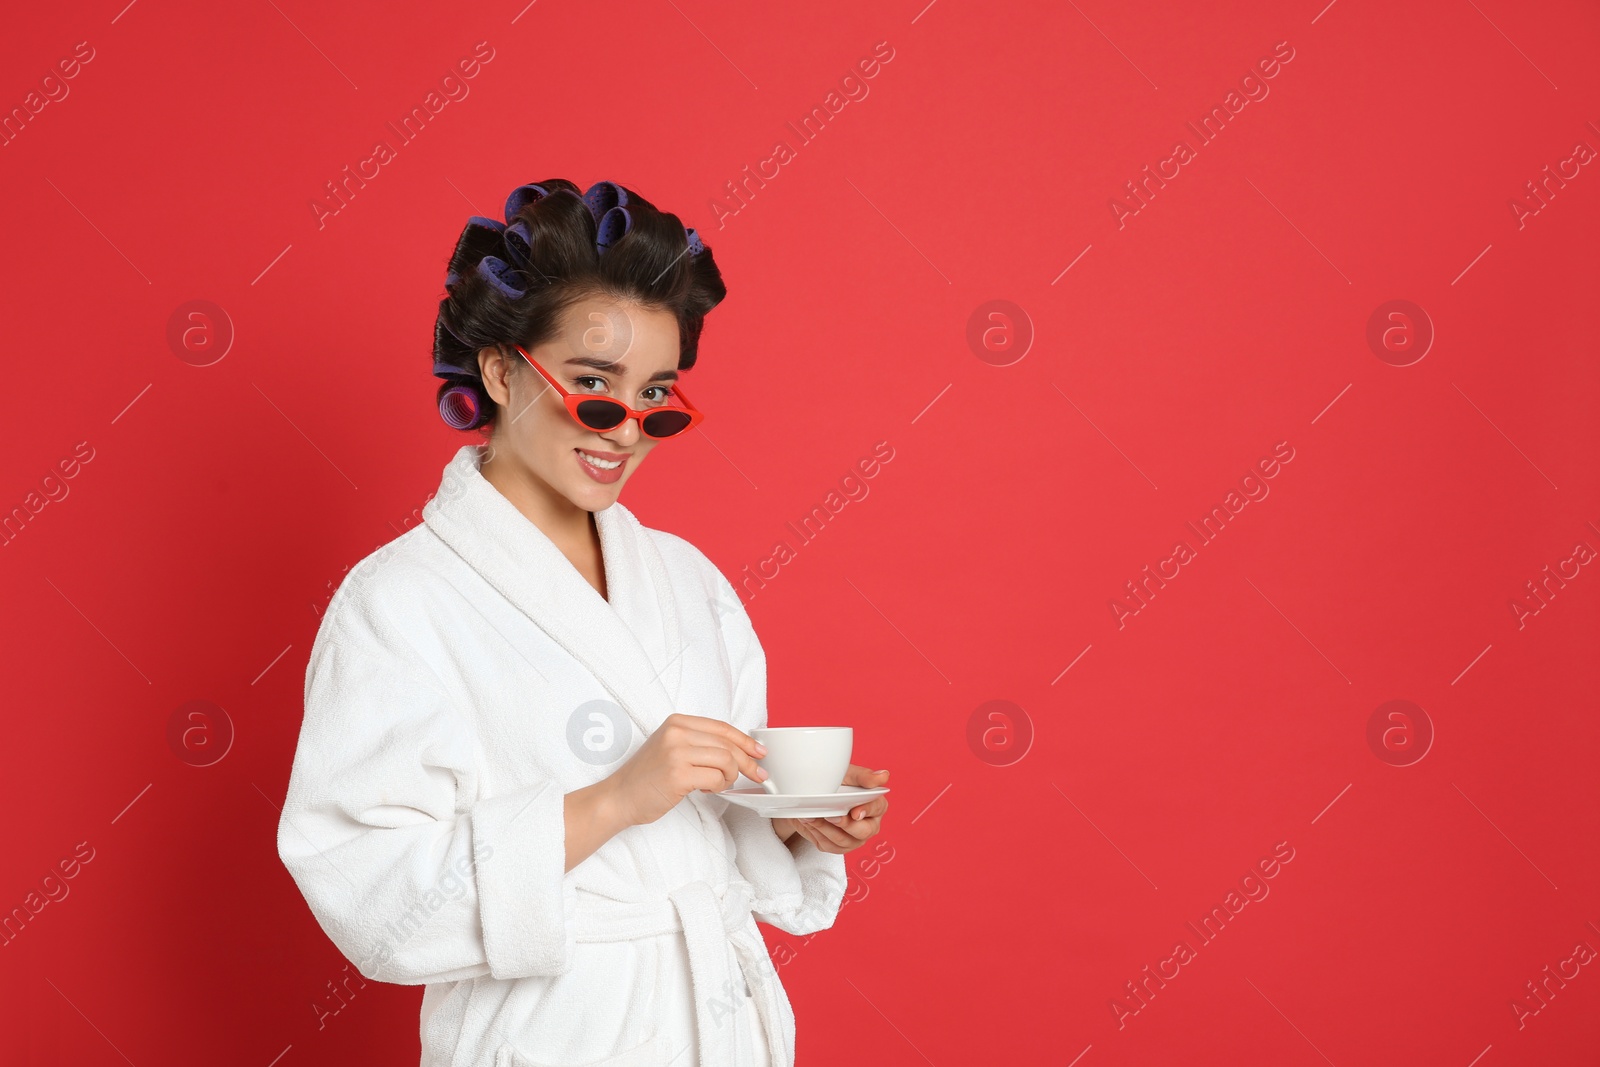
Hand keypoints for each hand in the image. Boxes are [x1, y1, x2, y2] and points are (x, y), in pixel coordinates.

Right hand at [609, 713, 769, 827]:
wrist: (619, 797)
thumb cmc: (647, 777)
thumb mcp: (671, 747)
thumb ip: (699, 743)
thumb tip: (739, 750)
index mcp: (677, 722)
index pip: (722, 727)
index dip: (745, 740)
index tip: (760, 752)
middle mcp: (677, 732)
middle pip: (728, 744)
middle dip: (748, 762)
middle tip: (758, 775)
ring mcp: (676, 752)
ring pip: (726, 760)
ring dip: (730, 777)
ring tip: (719, 784)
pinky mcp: (678, 774)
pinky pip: (716, 779)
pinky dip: (719, 787)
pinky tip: (707, 790)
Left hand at [780, 765, 888, 854]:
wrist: (814, 796)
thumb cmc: (836, 784)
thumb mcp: (848, 775)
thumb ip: (864, 776)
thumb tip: (883, 776)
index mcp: (876, 805)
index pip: (877, 808)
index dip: (866, 810)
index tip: (855, 812)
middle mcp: (869, 825)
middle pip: (863, 832)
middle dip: (844, 824)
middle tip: (829, 815)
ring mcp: (855, 839)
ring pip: (843, 841)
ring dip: (825, 828)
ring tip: (812, 815)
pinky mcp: (839, 847)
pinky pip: (829, 845)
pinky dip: (817, 833)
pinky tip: (810, 822)